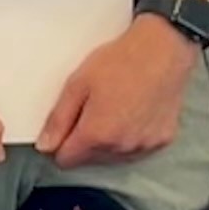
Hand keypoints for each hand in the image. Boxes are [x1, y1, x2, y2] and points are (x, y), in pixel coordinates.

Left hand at [38, 14, 197, 168]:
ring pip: (113, 157)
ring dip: (108, 141)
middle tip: (92, 108)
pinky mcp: (162, 140)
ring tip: (114, 108)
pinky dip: (131, 137)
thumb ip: (58, 120)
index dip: (60, 144)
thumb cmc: (122, 61)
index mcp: (96, 135)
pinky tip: (133, 113)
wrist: (163, 50)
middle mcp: (121, 147)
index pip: (66, 160)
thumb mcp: (77, 84)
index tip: (65, 127)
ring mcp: (144, 145)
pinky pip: (137, 149)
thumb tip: (45, 145)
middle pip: (89, 159)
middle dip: (84, 141)